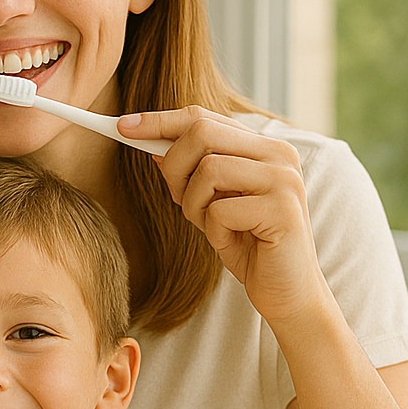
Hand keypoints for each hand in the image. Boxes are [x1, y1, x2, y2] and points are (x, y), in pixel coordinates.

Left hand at [117, 106, 334, 324]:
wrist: (286, 291)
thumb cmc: (246, 243)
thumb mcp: (210, 201)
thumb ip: (190, 170)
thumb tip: (149, 141)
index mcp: (263, 146)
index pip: (202, 117)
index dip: (159, 121)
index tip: (122, 126)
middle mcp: (280, 154)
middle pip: (201, 132)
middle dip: (174, 166)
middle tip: (177, 197)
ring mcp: (285, 180)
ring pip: (208, 170)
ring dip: (194, 204)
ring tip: (211, 225)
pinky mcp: (283, 210)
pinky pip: (220, 209)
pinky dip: (213, 230)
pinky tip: (231, 241)